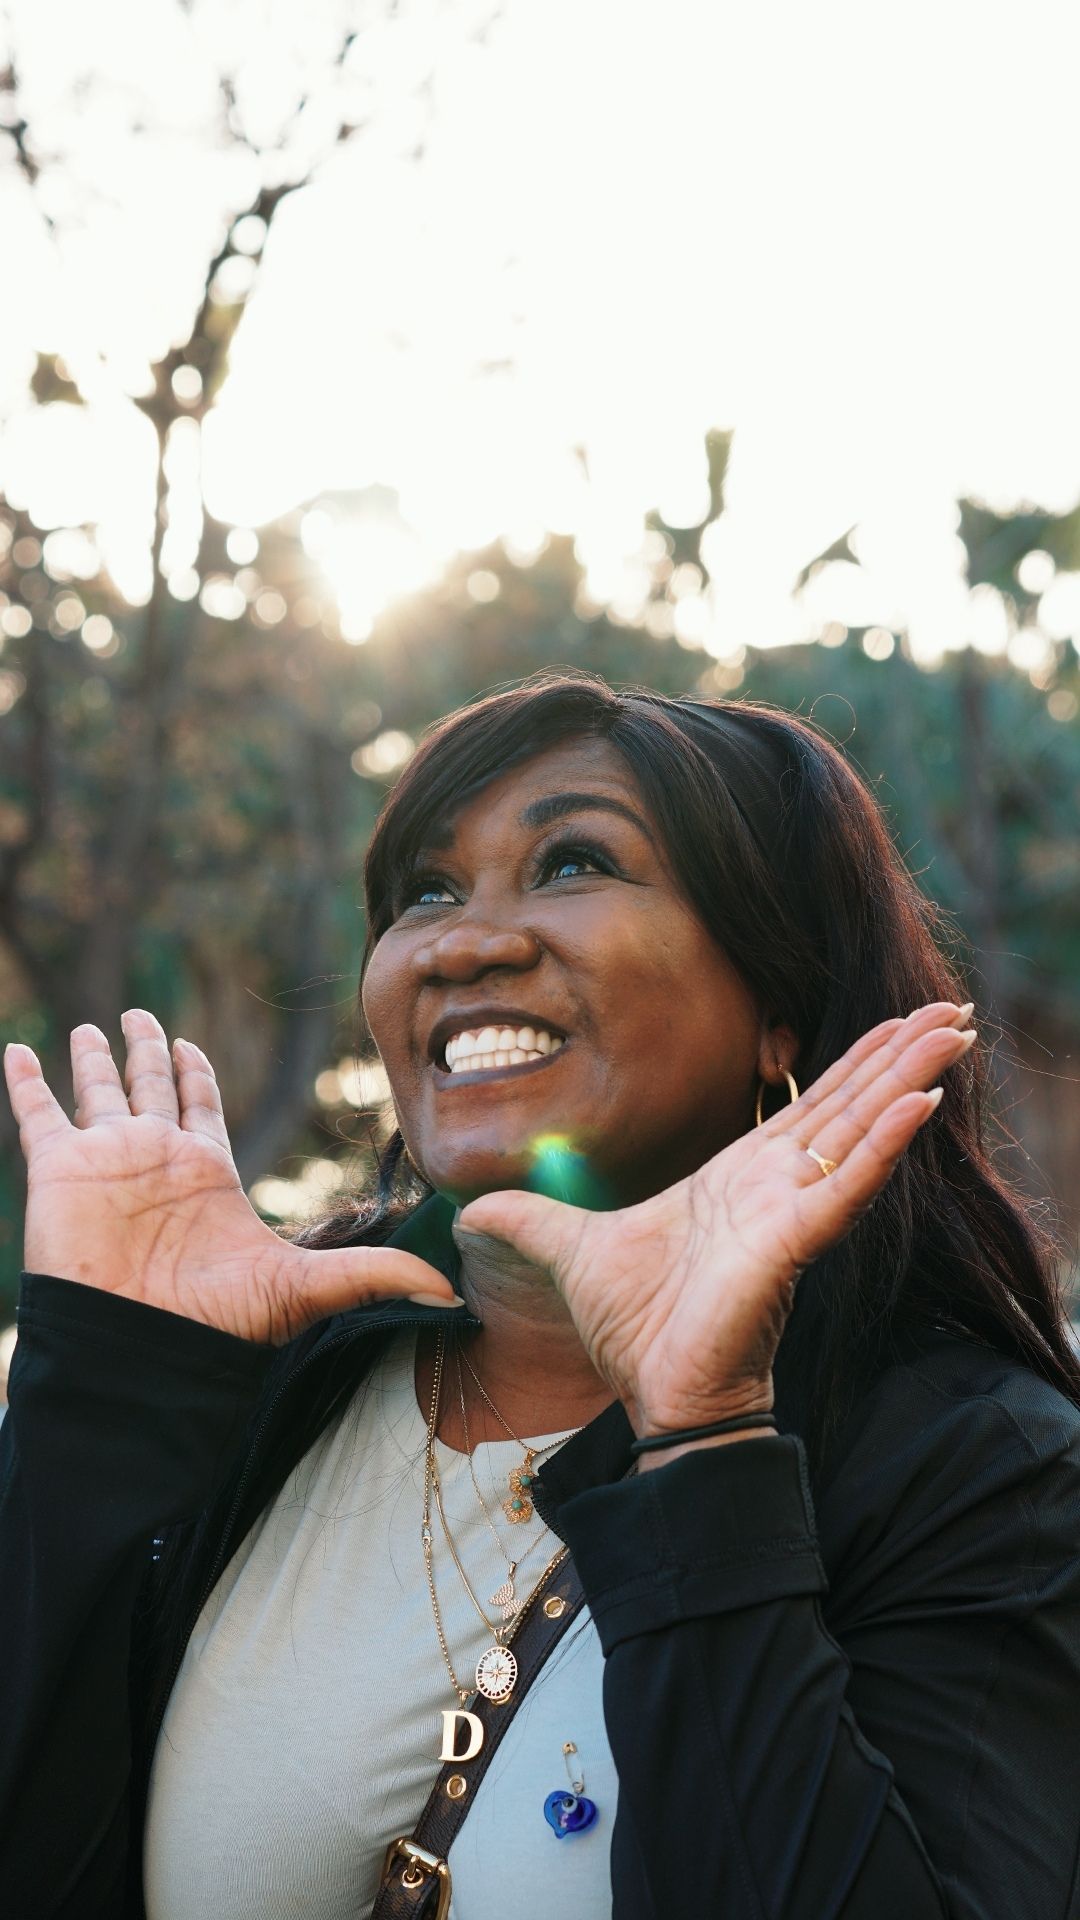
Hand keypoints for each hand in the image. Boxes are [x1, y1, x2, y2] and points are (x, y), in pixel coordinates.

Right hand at [3, 1009, 460, 1344]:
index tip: (188, 1043)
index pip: (201, 1106)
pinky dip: (27, 1080)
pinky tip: (17, 1048)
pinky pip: (39, 1114)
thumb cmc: (216, 1325)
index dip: (195, 1074)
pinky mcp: (61, 1170)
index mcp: (206, 1172)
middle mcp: (155, 1158)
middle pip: (150, 1088)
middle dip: (146, 1052)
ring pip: (98, 1092)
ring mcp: (107, 1161)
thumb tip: (452, 1290)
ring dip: (95, 1059)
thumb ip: (375, 1274)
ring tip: (95, 1025)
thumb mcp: (306, 1288)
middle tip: (140, 1017)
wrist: (142, 1348)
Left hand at [457, 1003, 975, 1436]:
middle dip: (899, 1052)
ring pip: (863, 1128)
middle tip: (950, 1004)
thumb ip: (529, 1218)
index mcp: (741, 1177)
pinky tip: (921, 1101)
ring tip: (954, 1026)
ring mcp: (793, 1211)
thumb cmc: (632, 1329)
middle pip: (851, 1102)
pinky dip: (886, 1141)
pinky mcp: (794, 1242)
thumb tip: (470, 1207)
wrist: (653, 1395)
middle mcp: (780, 1186)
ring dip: (907, 1076)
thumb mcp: (568, 1250)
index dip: (854, 1062)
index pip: (810, 1103)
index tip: (896, 1021)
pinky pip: (849, 1182)